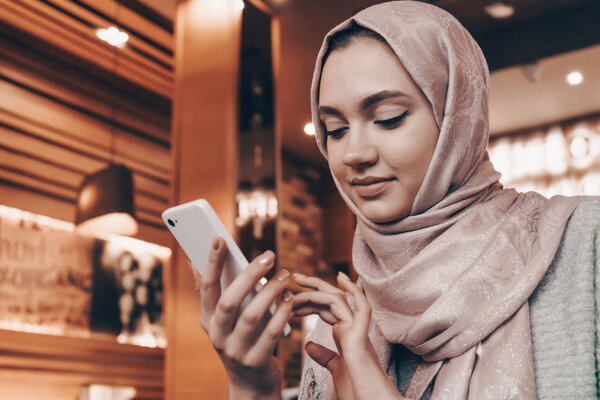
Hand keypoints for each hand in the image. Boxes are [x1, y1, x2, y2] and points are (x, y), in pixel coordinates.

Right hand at [190, 237, 292, 399]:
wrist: (250, 384)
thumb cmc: (238, 340)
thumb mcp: (220, 320)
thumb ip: (211, 291)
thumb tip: (194, 259)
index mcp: (207, 320)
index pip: (206, 288)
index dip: (211, 263)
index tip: (219, 239)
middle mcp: (217, 335)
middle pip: (229, 301)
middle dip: (249, 275)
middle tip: (269, 256)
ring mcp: (236, 351)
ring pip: (252, 316)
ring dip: (271, 292)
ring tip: (285, 275)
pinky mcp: (256, 361)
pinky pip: (271, 334)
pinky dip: (282, 314)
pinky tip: (290, 299)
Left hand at [293, 272, 402, 399]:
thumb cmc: (358, 392)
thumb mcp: (335, 369)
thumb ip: (324, 355)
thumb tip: (309, 344)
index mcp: (347, 337)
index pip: (326, 311)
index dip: (309, 302)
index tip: (290, 297)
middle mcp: (353, 330)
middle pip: (331, 301)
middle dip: (312, 287)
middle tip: (293, 276)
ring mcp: (359, 332)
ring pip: (340, 301)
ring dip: (318, 287)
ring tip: (300, 279)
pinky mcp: (362, 337)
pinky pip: (363, 309)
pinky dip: (354, 292)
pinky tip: (340, 278)